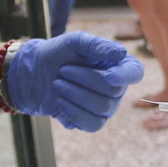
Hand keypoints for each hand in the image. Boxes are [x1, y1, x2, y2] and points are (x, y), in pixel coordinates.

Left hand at [4, 32, 145, 131]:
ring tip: (58, 85)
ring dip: (74, 95)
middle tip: (62, 71)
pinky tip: (59, 102)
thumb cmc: (57, 54)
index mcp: (117, 64)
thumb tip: (122, 53)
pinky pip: (92, 124)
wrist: (33, 74)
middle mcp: (116, 88)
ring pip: (102, 108)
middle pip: (113, 91)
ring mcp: (105, 107)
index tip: (108, 74)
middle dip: (83, 79)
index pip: (135, 72)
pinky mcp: (92, 122)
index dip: (125, 76)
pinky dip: (73, 112)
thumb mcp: (74, 42)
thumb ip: (97, 45)